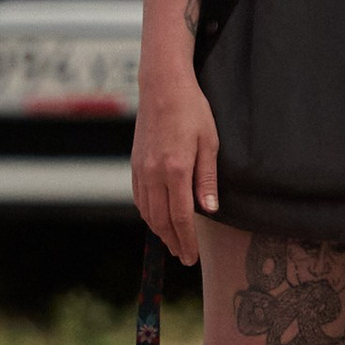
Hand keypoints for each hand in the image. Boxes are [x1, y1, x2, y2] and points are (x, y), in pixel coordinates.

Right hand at [133, 79, 219, 267]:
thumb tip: (209, 210)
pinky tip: (157, 219)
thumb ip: (207, 179)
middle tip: (184, 257)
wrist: (162, 87)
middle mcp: (154, 174)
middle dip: (173, 242)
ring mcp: (141, 170)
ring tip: (173, 242)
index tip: (192, 257)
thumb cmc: (192, 110)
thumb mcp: (209, 142)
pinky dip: (148, 214)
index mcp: (176, 170)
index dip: (187, 240)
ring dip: (160, 232)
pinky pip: (139, 198)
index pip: (181, 217)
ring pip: (147, 212)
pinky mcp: (135, 164)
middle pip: (161, 220)